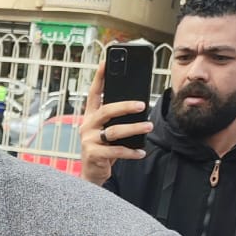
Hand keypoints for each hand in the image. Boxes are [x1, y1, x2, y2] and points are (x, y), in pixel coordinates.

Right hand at [80, 62, 150, 185]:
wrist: (92, 173)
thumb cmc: (103, 148)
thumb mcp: (108, 131)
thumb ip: (117, 119)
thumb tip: (140, 107)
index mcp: (91, 116)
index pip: (94, 93)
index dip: (99, 77)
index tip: (106, 62)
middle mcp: (87, 125)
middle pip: (107, 111)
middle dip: (125, 106)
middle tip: (142, 105)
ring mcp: (89, 140)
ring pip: (114, 131)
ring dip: (133, 129)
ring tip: (148, 127)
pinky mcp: (93, 154)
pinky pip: (116, 151)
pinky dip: (131, 152)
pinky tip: (141, 152)